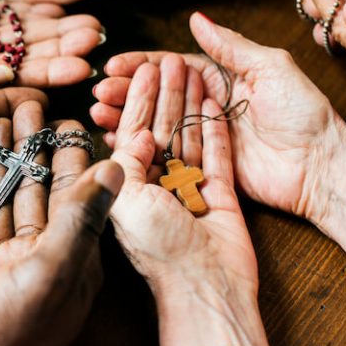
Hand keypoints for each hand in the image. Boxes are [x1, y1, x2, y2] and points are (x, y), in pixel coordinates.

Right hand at [0, 101, 122, 345]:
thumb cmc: (8, 336)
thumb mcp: (52, 271)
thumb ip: (81, 219)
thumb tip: (118, 168)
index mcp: (70, 260)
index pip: (77, 194)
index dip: (73, 153)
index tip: (71, 114)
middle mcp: (37, 260)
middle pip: (36, 192)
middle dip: (32, 149)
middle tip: (27, 105)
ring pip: (0, 204)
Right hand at [92, 13, 339, 220]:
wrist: (318, 165)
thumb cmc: (302, 112)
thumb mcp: (269, 67)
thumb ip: (229, 46)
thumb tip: (196, 18)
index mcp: (219, 78)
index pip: (170, 68)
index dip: (141, 66)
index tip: (114, 66)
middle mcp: (203, 105)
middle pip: (155, 96)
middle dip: (125, 92)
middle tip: (100, 93)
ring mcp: (199, 136)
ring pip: (153, 123)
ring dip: (125, 118)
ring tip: (99, 114)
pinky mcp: (198, 165)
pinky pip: (163, 153)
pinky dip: (138, 148)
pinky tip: (116, 141)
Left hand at [103, 53, 256, 285]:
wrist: (206, 284)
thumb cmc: (158, 247)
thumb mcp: (127, 199)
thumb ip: (126, 161)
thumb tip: (136, 133)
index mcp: (128, 188)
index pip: (131, 134)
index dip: (136, 100)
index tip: (143, 69)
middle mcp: (156, 187)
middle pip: (160, 129)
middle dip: (164, 95)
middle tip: (170, 61)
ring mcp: (189, 190)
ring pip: (188, 137)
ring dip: (188, 103)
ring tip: (192, 68)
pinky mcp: (220, 194)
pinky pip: (217, 154)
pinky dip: (215, 126)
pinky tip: (213, 99)